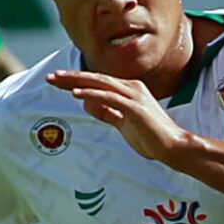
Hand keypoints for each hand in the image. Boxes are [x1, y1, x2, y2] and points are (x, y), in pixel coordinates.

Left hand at [46, 70, 183, 163]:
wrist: (173, 147)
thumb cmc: (151, 137)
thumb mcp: (123, 123)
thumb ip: (107, 113)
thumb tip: (88, 104)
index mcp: (129, 90)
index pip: (98, 82)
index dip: (76, 80)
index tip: (57, 81)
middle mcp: (131, 88)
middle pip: (95, 78)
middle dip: (71, 77)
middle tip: (50, 76)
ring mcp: (134, 96)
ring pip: (100, 83)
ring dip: (77, 81)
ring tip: (57, 81)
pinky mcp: (135, 107)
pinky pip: (109, 97)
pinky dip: (92, 94)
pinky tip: (76, 93)